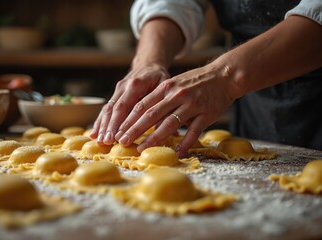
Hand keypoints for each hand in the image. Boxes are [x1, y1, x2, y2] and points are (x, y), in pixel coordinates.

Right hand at [90, 63, 169, 144]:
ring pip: (107, 109)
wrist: (149, 64)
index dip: (119, 123)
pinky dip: (100, 122)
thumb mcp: (165, 88)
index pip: (125, 106)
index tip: (117, 138)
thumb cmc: (160, 78)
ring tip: (99, 141)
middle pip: (113, 109)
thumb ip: (163, 106)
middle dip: (108, 127)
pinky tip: (94, 134)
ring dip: (102, 126)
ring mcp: (117, 90)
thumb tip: (167, 129)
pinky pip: (105, 109)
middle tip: (106, 142)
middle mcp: (123, 86)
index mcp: (136, 84)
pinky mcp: (115, 94)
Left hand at [116, 64, 236, 155]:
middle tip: (122, 142)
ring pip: (169, 123)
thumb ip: (159, 100)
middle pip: (151, 114)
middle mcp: (176, 95)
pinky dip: (185, 143)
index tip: (118, 131)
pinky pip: (194, 131)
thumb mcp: (174, 84)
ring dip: (153, 138)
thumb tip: (142, 119)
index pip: (142, 105)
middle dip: (134, 130)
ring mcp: (191, 104)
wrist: (223, 76)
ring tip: (141, 149)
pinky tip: (177, 152)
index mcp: (165, 87)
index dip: (128, 120)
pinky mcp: (206, 113)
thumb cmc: (195, 82)